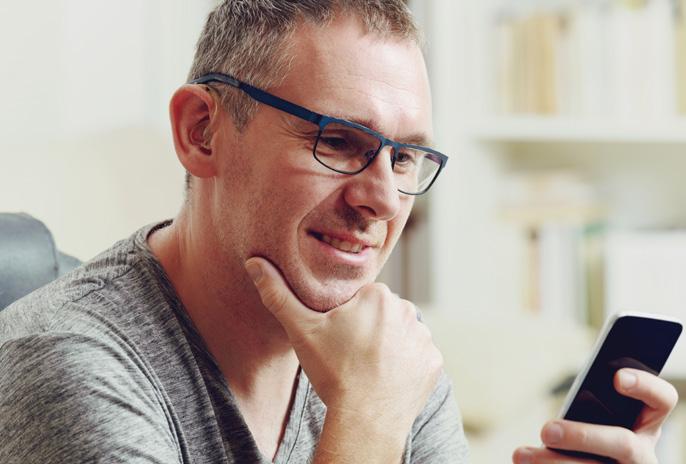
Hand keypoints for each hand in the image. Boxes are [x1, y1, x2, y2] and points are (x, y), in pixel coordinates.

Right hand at [245, 256, 442, 434]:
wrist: (365, 419)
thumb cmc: (333, 371)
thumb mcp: (301, 330)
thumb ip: (279, 294)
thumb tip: (254, 262)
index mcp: (378, 295)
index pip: (360, 300)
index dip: (345, 320)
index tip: (337, 339)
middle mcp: (407, 309)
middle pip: (381, 316)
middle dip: (368, 330)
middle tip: (350, 355)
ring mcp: (424, 337)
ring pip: (399, 335)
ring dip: (388, 347)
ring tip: (367, 368)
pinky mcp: (432, 362)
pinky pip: (416, 357)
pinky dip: (404, 366)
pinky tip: (386, 378)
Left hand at [512, 369, 678, 463]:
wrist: (600, 462)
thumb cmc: (589, 431)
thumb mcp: (597, 415)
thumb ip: (590, 402)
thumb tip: (569, 401)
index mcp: (645, 423)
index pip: (661, 400)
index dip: (645, 386)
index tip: (616, 377)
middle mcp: (643, 453)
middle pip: (622, 443)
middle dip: (582, 436)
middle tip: (546, 430)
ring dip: (552, 462)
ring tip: (521, 455)